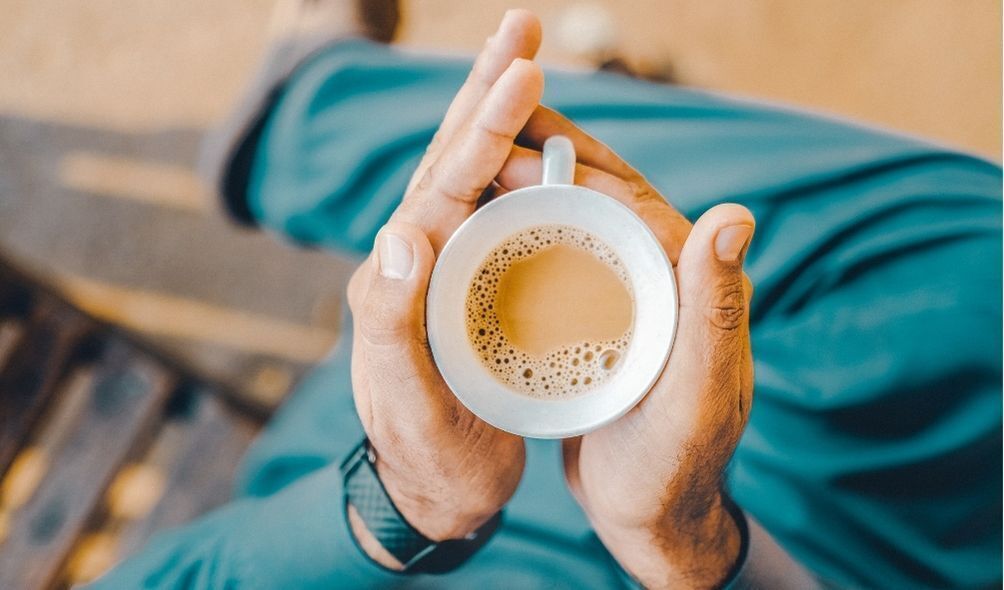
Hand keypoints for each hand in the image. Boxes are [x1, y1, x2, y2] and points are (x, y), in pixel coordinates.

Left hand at [344, 10, 543, 566]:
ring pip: (472, 173)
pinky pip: (492, 208)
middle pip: (452, 157)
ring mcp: (442, 266)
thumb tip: (399, 231)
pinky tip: (537, 139)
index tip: (523, 71)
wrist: (432, 490)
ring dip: (497, 113)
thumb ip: (392, 323)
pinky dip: (515, 163)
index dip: (482, 128)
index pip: (443, 187)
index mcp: (398, 277)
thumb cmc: (425, 454)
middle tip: (520, 25)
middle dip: (485, 89)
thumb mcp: (410, 402)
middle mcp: (415, 259)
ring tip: (525, 58)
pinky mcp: (467, 281)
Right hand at [500, 108, 755, 587]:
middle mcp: (667, 275)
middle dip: (547, 155)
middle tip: (481, 140)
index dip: (569, 167)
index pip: (631, 199)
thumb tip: (734, 214)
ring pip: (581, 216)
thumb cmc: (674, 464)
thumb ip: (716, 308)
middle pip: (604, 193)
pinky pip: (565, 253)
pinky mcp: (604, 312)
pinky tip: (487, 226)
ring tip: (476, 171)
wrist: (652, 513)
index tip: (504, 153)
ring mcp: (632, 292)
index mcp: (693, 281)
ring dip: (534, 184)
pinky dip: (529, 227)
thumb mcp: (695, 395)